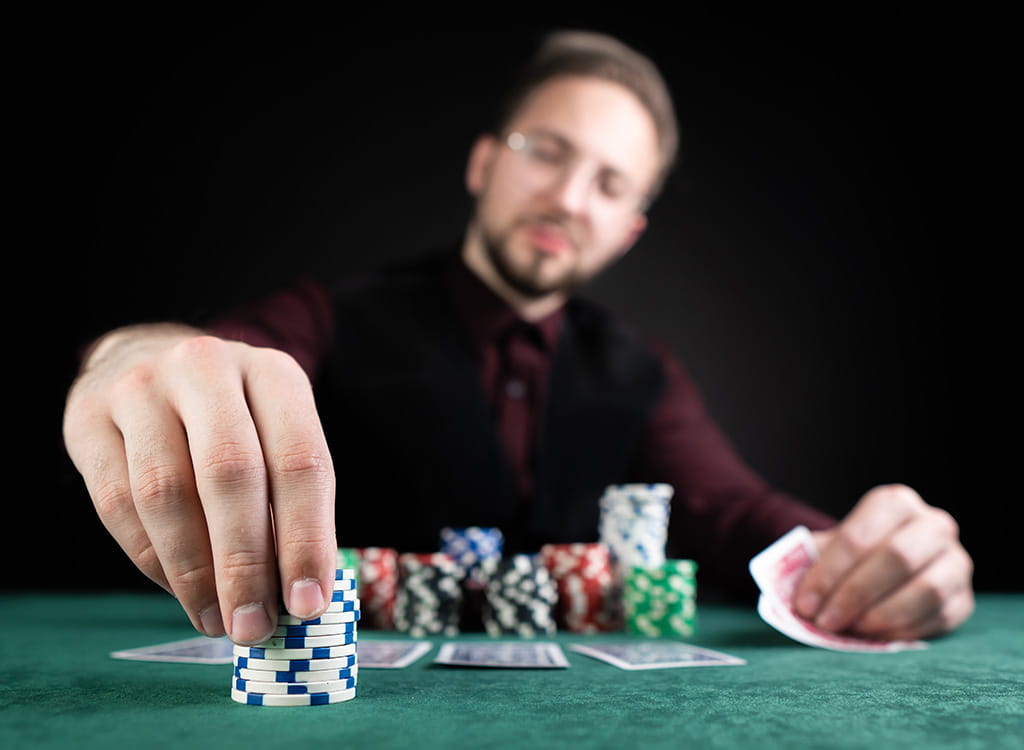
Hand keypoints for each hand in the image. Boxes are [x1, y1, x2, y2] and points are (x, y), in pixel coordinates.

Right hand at [63, 326, 336, 643]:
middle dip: (245, 564)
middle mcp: (206, 368)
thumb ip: (291, 503)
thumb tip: (301, 595)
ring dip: (194, 572)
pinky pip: (117, 503)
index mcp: (272, 372)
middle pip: (231, 475)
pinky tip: (179, 589)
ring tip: (218, 619)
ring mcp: (140, 388)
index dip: (306, 539)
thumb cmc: (232, 416)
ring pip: (166, 493)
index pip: (300, 460)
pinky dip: (152, 560)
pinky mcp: (87, 417)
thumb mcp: (276, 433)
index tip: (308, 603)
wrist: (148, 358)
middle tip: (254, 626)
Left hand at [793, 484, 973, 639]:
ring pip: (926, 588)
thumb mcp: (827, 549)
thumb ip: (810, 564)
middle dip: (855, 594)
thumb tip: (789, 597)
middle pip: (897, 557)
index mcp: (894, 503)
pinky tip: (875, 637)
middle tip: (826, 621)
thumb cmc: (850, 558)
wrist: (885, 567)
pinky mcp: (964, 598)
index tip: (805, 604)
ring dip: (882, 615)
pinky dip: (903, 630)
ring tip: (851, 629)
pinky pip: (939, 616)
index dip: (828, 573)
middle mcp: (932, 524)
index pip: (858, 536)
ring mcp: (955, 560)